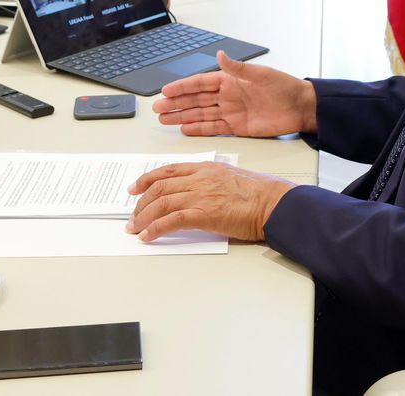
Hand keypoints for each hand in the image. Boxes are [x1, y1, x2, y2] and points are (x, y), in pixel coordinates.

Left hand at [126, 161, 294, 242]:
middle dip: (140, 202)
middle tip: (132, 215)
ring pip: (160, 202)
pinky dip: (155, 228)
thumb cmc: (259, 194)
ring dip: (143, 217)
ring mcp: (199, 194)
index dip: (147, 179)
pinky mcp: (202, 213)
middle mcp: (199, 178)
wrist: (272, 203)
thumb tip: (198, 195)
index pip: (168, 170)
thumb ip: (211, 182)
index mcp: (206, 167)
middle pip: (159, 186)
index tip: (135, 188)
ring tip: (135, 229)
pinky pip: (170, 220)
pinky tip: (147, 236)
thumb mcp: (231, 177)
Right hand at [152, 51, 315, 137]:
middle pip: (196, 100)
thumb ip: (237, 68)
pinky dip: (199, 129)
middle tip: (157, 109)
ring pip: (200, 114)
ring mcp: (231, 112)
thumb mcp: (260, 74)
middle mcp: (228, 96)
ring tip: (164, 120)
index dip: (182, 87)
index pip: (200, 84)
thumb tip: (220, 55)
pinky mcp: (237, 128)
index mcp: (230, 81)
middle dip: (176, 104)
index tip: (165, 90)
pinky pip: (213, 128)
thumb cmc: (284, 87)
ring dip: (182, 116)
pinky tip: (185, 129)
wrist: (301, 108)